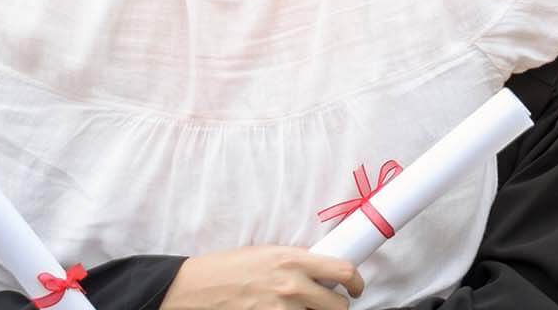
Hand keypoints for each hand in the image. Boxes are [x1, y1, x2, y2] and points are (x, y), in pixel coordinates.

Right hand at [159, 247, 362, 309]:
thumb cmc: (232, 266)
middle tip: (331, 303)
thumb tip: (323, 271)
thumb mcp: (269, 253)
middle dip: (338, 306)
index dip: (356, 282)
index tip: (356, 287)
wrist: (201, 285)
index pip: (343, 271)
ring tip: (302, 308)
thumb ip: (298, 262)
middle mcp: (292, 285)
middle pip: (338, 305)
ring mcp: (283, 309)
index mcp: (294, 260)